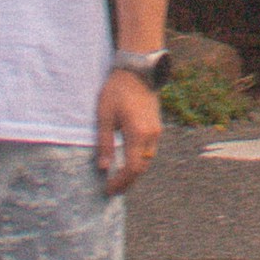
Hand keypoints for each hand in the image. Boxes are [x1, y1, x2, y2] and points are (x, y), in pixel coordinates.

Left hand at [95, 70, 160, 192]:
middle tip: (112, 189)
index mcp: (138, 134)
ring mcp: (156, 129)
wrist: (137, 70)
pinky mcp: (156, 124)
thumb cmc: (117, 91)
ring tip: (119, 178)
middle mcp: (151, 134)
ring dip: (134, 171)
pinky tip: (128, 160)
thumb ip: (104, 143)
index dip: (121, 182)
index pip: (132, 168)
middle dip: (128, 181)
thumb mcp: (104, 116)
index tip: (108, 190)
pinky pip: (150, 149)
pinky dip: (140, 160)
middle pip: (142, 167)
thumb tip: (103, 168)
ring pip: (148, 159)